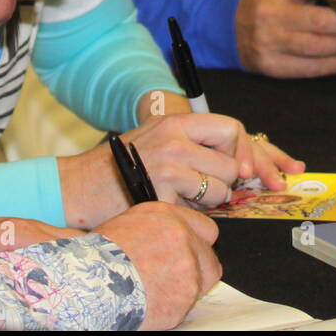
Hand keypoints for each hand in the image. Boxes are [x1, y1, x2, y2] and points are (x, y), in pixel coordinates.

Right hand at [59, 113, 304, 225]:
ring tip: (179, 196)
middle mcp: (174, 136)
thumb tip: (245, 166)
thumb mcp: (159, 142)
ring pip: (221, 188)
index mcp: (176, 121)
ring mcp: (168, 162)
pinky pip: (201, 209)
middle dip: (228, 183)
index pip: (232, 128)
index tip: (256, 173)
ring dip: (209, 201)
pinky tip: (167, 205)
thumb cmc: (123, 169)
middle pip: (232, 162)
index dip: (252, 152)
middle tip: (212, 190)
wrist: (80, 187)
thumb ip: (197, 147)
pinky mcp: (162, 190)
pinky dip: (191, 214)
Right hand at [95, 202, 220, 329]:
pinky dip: (175, 306)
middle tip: (176, 278)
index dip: (198, 244)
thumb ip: (159, 228)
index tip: (192, 253)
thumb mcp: (130, 224)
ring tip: (158, 290)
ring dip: (185, 288)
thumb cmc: (100, 256)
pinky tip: (153, 302)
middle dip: (198, 269)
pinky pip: (188, 303)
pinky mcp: (186, 295)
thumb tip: (172, 237)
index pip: (206, 229)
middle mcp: (182, 236)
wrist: (90, 282)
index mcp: (167, 216)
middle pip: (210, 257)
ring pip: (202, 282)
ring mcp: (188, 266)